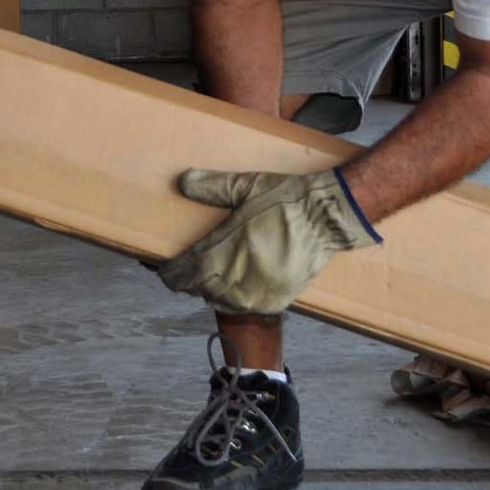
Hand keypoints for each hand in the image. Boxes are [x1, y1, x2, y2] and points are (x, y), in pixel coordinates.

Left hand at [156, 168, 381, 314]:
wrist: (327, 219)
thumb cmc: (286, 200)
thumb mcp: (247, 186)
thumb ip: (212, 186)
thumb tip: (182, 182)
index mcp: (224, 252)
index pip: (183, 273)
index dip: (168, 273)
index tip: (162, 268)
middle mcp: (237, 280)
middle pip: (199, 288)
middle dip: (188, 279)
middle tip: (184, 268)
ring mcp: (257, 295)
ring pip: (220, 301)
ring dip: (210, 289)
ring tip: (207, 275)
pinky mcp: (276, 302)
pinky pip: (244, 307)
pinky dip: (234, 298)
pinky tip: (234, 285)